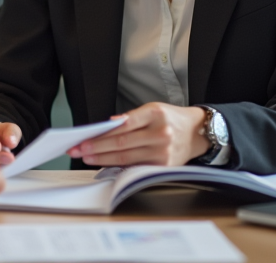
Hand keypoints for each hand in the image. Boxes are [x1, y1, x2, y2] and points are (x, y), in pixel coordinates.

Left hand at [68, 104, 209, 166]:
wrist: (196, 132)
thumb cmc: (170, 118)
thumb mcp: (153, 109)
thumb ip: (131, 118)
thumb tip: (108, 125)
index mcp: (155, 114)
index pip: (123, 126)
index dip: (102, 135)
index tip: (84, 139)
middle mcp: (161, 134)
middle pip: (122, 144)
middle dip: (97, 149)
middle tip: (79, 150)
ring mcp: (163, 153)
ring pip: (127, 158)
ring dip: (103, 159)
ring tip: (87, 158)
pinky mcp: (164, 166)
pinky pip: (136, 167)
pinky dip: (119, 166)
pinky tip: (106, 165)